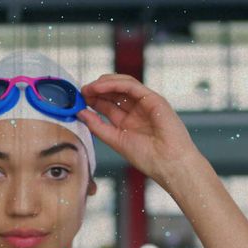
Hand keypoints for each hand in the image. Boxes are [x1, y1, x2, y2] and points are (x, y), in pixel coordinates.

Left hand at [77, 74, 197, 188]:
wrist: (169, 164)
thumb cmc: (148, 158)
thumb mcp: (116, 140)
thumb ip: (98, 126)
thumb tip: (80, 113)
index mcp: (128, 121)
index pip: (108, 104)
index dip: (93, 99)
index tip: (79, 99)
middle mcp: (137, 110)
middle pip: (114, 92)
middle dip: (96, 90)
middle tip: (82, 91)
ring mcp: (146, 103)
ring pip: (122, 85)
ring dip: (104, 84)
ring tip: (89, 87)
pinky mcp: (154, 99)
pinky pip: (131, 86)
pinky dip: (115, 84)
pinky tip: (101, 86)